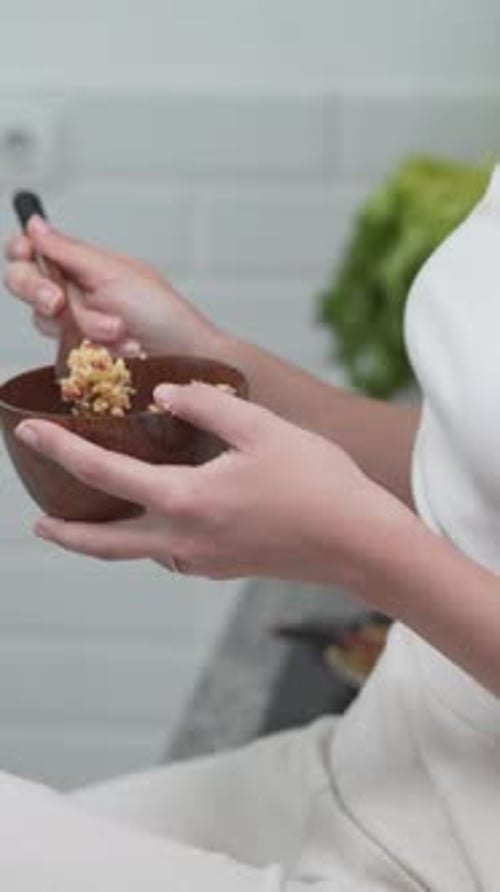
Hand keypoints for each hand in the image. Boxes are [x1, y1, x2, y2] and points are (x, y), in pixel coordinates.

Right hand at [3, 216, 219, 356]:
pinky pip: (61, 354)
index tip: (28, 256)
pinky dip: (91, 351)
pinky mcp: (79, 359)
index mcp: (81, 264)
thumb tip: (34, 223)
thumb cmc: (165, 315)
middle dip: (41, 292)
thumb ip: (68, 252)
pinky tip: (121, 349)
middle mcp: (73, 293)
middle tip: (59, 303)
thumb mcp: (115, 274)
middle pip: (24, 284)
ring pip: (46, 322)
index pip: (29, 250)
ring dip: (85, 325)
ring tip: (121, 331)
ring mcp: (74, 327)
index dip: (21, 252)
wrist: (190, 359)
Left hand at [14, 382, 400, 587]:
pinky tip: (162, 519)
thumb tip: (162, 397)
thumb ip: (204, 406)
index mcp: (185, 500)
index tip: (28, 434)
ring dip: (108, 538)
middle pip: (105, 543)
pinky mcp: (223, 568)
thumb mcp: (260, 427)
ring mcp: (203, 561)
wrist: (358, 543)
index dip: (60, 449)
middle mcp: (184, 539)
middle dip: (67, 532)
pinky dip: (151, 540)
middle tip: (38, 522)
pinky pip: (172, 555)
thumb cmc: (316, 481)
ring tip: (94, 518)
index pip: (103, 472)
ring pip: (138, 553)